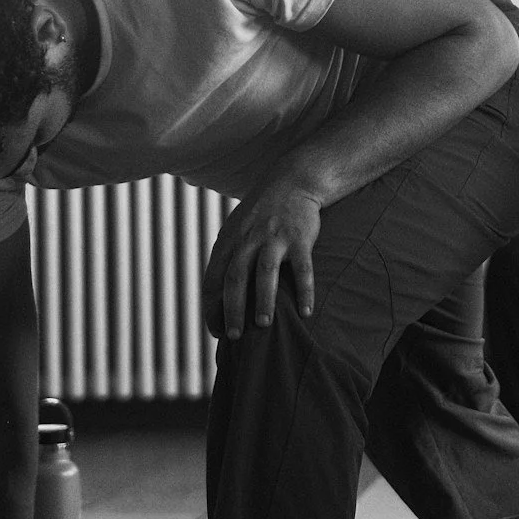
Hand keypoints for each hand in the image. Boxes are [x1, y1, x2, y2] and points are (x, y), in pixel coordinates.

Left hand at [204, 177, 322, 338]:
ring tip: (263, 325)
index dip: (212, 308)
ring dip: (263, 301)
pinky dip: (304, 291)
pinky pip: (302, 269)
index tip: (217, 331)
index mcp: (228, 242)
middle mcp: (248, 240)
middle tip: (234, 336)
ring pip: (264, 273)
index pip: (212, 280)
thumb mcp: (236, 231)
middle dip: (232, 309)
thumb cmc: (262, 214)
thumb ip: (227, 259)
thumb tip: (217, 297)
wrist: (292, 182)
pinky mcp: (300, 239)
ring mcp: (274, 238)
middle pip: (234, 278)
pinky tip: (306, 312)